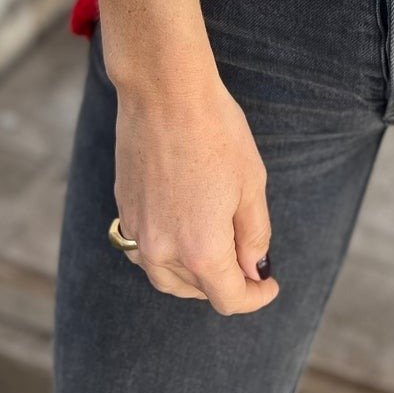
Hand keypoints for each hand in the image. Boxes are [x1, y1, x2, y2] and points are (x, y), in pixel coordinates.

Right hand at [111, 56, 279, 313]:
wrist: (165, 94)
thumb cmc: (216, 133)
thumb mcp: (252, 184)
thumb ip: (254, 235)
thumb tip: (254, 268)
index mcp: (201, 251)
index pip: (229, 298)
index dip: (255, 298)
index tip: (270, 285)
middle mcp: (162, 251)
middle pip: (197, 291)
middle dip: (226, 283)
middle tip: (250, 261)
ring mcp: (137, 232)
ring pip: (167, 277)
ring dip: (194, 275)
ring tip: (219, 252)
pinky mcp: (124, 211)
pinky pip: (146, 251)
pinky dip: (168, 254)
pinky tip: (184, 232)